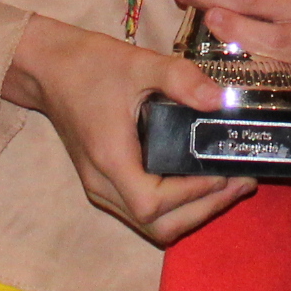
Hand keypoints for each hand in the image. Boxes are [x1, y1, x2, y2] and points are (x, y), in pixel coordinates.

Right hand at [3, 15, 254, 246]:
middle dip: (203, 210)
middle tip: (242, 183)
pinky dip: (176, 207)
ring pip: (152, 226)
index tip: (225, 172)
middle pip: (157, 226)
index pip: (153, 203)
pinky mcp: (105, 185)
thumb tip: (221, 100)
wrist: (49, 68)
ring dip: (193, 213)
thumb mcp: (139, 63)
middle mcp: (102, 184)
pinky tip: (200, 182)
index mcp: (110, 159)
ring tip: (229, 186)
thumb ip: (181, 79)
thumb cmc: (90, 65)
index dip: (194, 195)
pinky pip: (144, 213)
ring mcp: (101, 189)